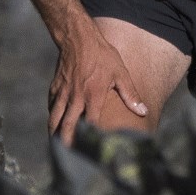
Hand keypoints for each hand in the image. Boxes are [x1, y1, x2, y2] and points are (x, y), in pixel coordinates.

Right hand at [48, 29, 147, 144]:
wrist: (78, 37)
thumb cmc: (102, 55)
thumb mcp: (121, 72)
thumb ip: (131, 94)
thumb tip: (143, 111)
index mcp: (93, 96)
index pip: (90, 124)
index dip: (90, 139)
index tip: (93, 151)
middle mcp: (75, 97)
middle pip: (67, 126)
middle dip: (66, 143)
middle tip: (68, 157)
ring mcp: (63, 93)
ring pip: (55, 118)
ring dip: (55, 133)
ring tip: (57, 146)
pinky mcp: (55, 87)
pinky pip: (51, 106)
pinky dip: (53, 117)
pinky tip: (55, 123)